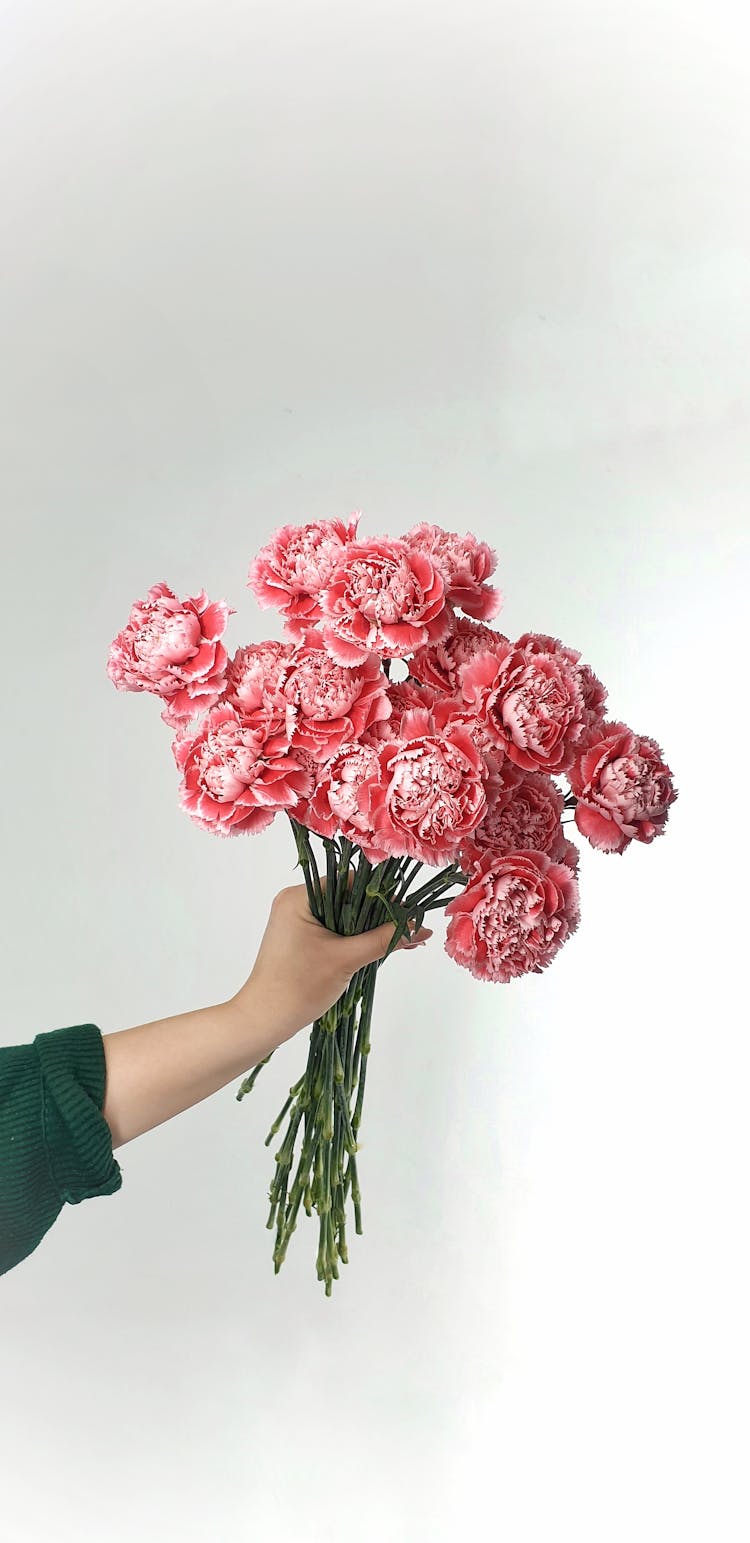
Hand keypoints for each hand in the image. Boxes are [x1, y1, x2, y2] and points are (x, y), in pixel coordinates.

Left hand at [226, 883, 431, 1050]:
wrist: (264, 1019)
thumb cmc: (298, 987)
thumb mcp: (347, 959)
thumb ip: (385, 940)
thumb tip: (420, 927)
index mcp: (299, 897)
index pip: (350, 881)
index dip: (381, 895)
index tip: (407, 911)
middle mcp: (295, 902)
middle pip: (348, 898)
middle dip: (379, 915)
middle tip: (410, 928)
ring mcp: (295, 921)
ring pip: (343, 916)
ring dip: (370, 929)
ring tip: (401, 940)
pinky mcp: (299, 939)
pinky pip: (334, 930)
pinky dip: (355, 938)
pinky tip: (380, 947)